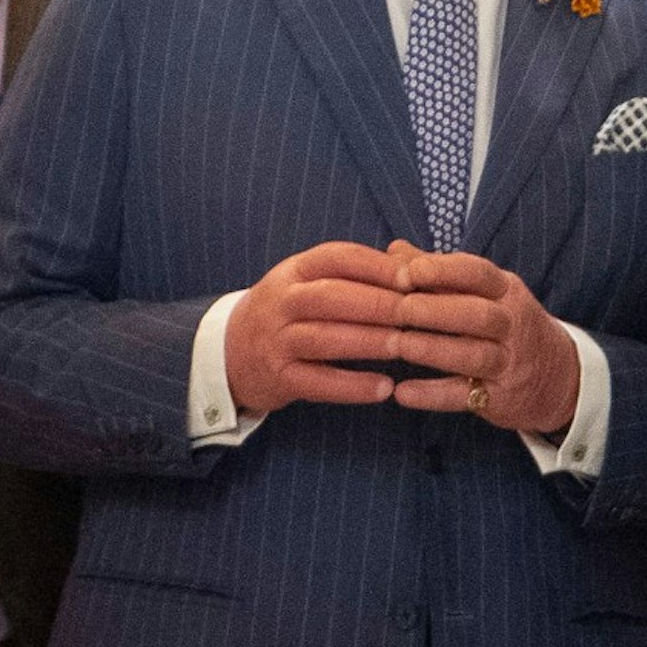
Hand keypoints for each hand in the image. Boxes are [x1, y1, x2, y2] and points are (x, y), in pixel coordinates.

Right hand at [222, 242, 414, 415]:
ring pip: (324, 338)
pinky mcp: (279, 378)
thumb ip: (354, 273)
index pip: (336, 257)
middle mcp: (282, 302)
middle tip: (416, 312)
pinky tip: (384, 388)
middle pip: (330, 296)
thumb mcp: (308, 282)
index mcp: (294, 270)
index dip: (375, 265)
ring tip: (404, 346)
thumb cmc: (289, 312)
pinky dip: (352, 387)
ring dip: (367, 341)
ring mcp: (277, 341)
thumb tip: (413, 263)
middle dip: (376, 303)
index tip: (412, 276)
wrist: (230, 352)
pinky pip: (318, 383)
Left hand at [375, 247, 582, 436]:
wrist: (556, 377)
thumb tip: (394, 250)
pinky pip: (465, 396)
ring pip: (474, 355)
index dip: (443, 270)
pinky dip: (432, 395)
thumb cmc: (506, 325)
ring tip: (397, 345)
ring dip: (433, 349)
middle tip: (399, 308)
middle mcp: (512, 324)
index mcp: (506, 291)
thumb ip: (440, 273)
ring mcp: (509, 363)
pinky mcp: (500, 397)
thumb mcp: (485, 294)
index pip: (479, 273)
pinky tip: (402, 392)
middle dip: (436, 310)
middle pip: (478, 314)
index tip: (408, 271)